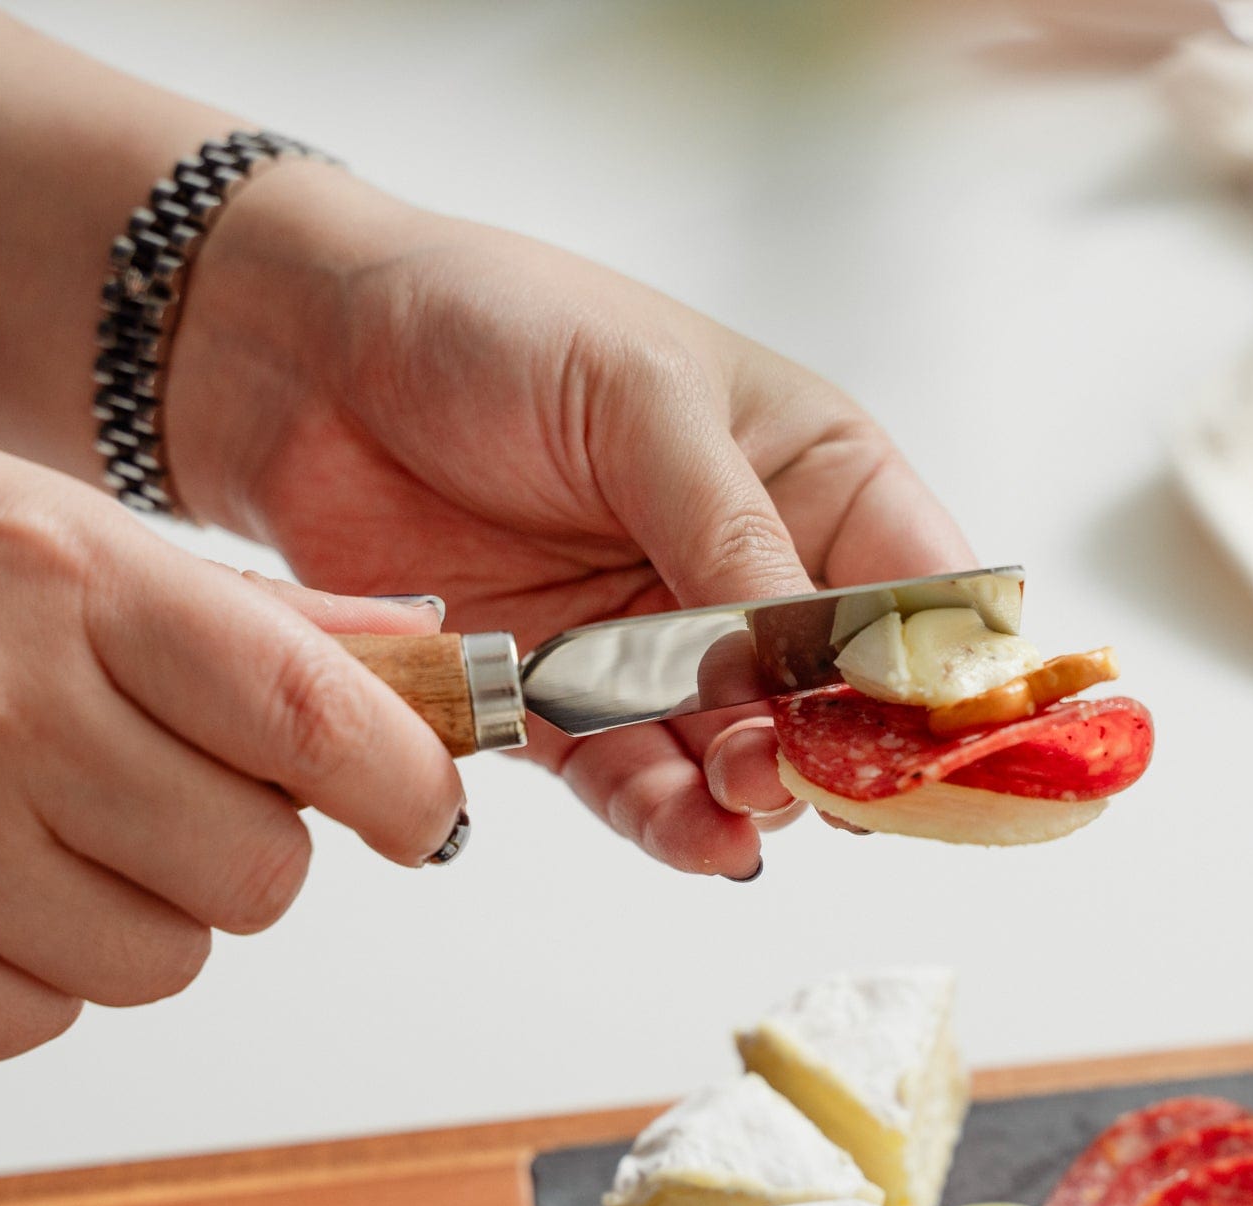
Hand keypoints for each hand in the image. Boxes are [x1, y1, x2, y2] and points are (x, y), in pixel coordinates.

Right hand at [0, 434, 462, 1062]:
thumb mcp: (83, 537)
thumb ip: (263, 617)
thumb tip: (425, 658)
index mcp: (76, 588)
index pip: (306, 715)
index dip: (404, 784)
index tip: (425, 811)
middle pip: (258, 871)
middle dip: (260, 847)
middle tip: (195, 794)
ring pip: (166, 958)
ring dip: (158, 908)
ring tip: (75, 824)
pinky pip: (47, 1015)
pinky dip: (51, 966)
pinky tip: (1, 877)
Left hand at [167, 164, 975, 876]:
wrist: (308, 363)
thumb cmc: (490, 325)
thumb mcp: (640, 399)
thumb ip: (733, 535)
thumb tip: (813, 668)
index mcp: (808, 473)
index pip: (923, 591)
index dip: (945, 672)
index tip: (943, 739)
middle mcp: (747, 571)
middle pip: (837, 699)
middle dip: (834, 746)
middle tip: (800, 769)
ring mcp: (660, 647)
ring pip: (740, 755)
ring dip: (749, 794)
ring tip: (739, 808)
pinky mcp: (568, 704)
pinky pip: (636, 779)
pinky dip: (665, 815)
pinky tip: (694, 833)